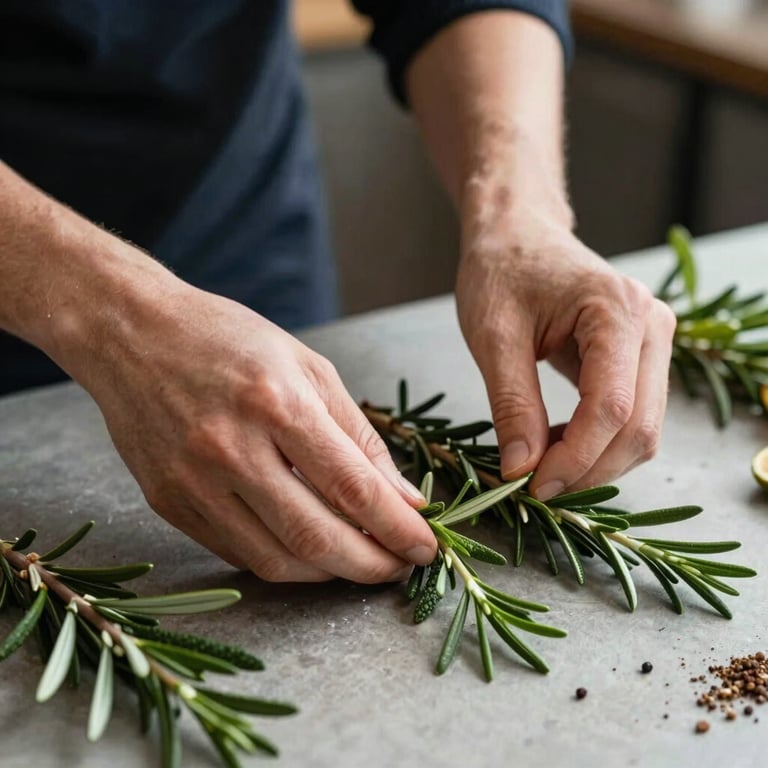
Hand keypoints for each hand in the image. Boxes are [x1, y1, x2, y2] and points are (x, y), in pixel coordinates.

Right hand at [80, 281, 436, 581]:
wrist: (133, 334)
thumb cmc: (230, 340)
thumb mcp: (309, 368)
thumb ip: (360, 437)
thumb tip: (403, 498)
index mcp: (277, 404)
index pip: (353, 487)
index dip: (398, 527)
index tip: (426, 546)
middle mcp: (231, 449)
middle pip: (316, 538)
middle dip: (371, 566)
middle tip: (400, 566)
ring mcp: (194, 481)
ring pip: (276, 560)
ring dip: (330, 574)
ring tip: (360, 560)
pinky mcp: (169, 502)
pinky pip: (237, 553)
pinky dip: (284, 563)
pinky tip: (309, 550)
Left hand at [456, 206, 676, 498]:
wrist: (516, 234)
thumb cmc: (500, 270)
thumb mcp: (493, 337)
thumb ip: (511, 404)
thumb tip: (522, 469)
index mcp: (616, 310)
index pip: (612, 408)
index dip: (575, 458)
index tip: (532, 487)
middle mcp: (651, 326)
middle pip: (640, 427)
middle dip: (588, 469)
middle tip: (535, 488)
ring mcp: (653, 341)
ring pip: (643, 430)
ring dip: (594, 462)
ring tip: (540, 466)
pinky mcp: (640, 357)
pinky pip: (632, 417)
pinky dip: (597, 444)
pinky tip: (555, 443)